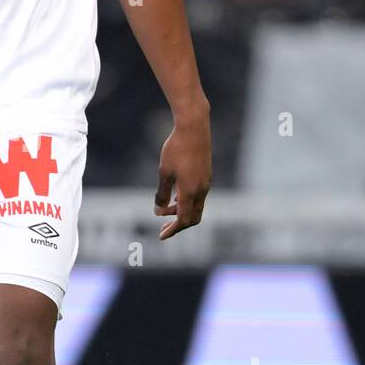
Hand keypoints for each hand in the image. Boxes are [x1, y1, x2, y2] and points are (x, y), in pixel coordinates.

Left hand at [154, 111, 210, 239]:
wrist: (193, 128)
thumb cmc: (176, 148)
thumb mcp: (164, 172)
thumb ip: (162, 193)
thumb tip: (159, 211)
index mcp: (190, 191)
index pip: (183, 220)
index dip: (173, 231)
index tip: (161, 236)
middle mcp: (202, 190)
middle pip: (193, 218)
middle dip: (178, 225)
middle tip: (162, 228)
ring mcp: (206, 183)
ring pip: (196, 207)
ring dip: (181, 212)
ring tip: (164, 210)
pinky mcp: (206, 176)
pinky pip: (198, 197)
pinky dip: (186, 202)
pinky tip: (174, 198)